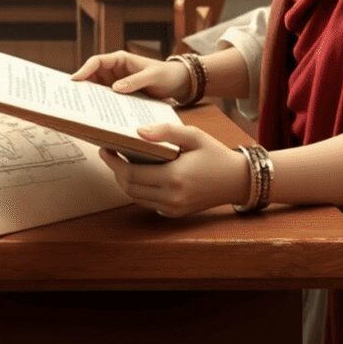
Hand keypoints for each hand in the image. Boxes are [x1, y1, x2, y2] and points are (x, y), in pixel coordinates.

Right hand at [71, 51, 189, 100]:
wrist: (178, 84)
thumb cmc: (166, 75)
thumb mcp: (153, 76)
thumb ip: (135, 81)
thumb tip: (115, 88)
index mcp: (120, 60)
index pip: (97, 62)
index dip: (84, 70)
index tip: (75, 81)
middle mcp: (115, 71)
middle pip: (92, 77)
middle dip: (81, 86)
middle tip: (70, 99)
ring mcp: (116, 84)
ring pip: (97, 90)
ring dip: (89, 98)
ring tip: (79, 110)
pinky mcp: (121, 96)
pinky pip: (107, 100)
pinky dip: (100, 106)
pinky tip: (96, 117)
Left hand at [98, 124, 250, 217]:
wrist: (236, 180)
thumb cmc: (215, 154)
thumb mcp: (194, 135)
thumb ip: (166, 131)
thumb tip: (139, 131)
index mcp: (174, 177)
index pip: (131, 174)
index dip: (114, 162)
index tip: (106, 148)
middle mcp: (171, 197)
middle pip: (129, 188)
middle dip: (115, 171)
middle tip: (109, 153)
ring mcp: (172, 208)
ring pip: (136, 197)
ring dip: (125, 181)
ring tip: (120, 161)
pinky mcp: (175, 213)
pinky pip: (148, 202)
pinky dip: (138, 190)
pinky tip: (138, 173)